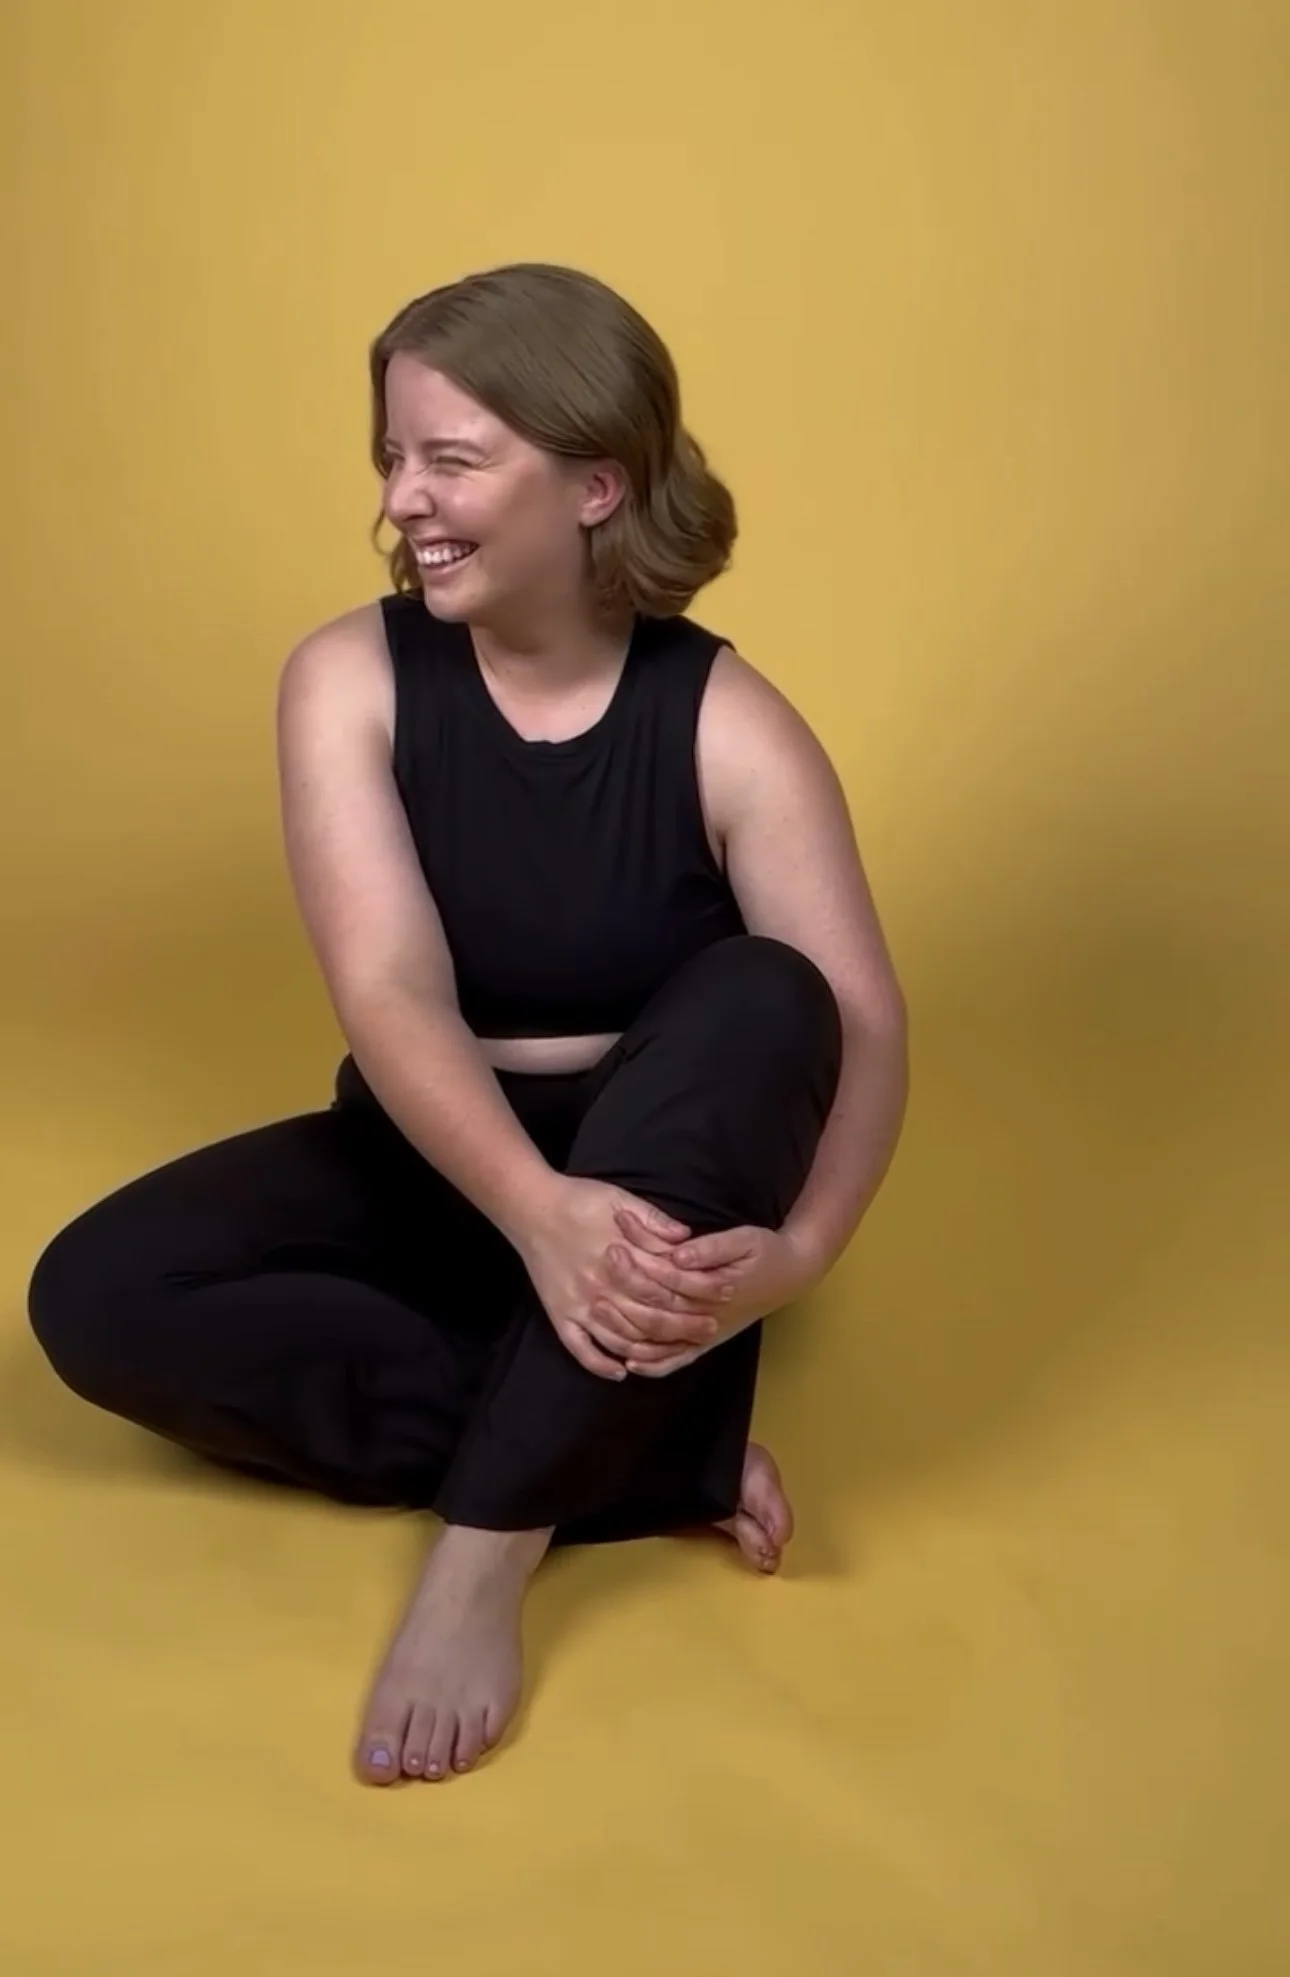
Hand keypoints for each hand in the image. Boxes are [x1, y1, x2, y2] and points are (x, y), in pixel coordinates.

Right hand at [515, 1177, 740, 1380]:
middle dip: (685, 1326)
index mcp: (620, 1258)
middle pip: (651, 1318)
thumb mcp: (620, 1199)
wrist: (530, 1206)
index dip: (698, 1293)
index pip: (667, 1285)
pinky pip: (579, 1349)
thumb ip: (653, 1219)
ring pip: (621, 1339)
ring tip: (677, 1351)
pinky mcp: (559, 1315)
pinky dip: (600, 1364)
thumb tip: (685, 1238)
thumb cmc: (578, 1199)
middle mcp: (601, 1287)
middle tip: (709, 1330)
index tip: (722, 1296)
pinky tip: (620, 1373)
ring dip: (651, 1350)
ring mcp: (579, 1305)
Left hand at [602, 1220, 817, 1378]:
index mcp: (716, 1289)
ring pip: (664, 1343)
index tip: (613, 1244)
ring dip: (629, 1331)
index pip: (670, 1280)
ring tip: (598, 1312)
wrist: (791, 1276)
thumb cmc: (765, 1252)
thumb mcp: (744, 1239)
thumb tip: (677, 1255)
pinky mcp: (707, 1344)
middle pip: (659, 1311)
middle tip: (599, 1275)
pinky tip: (630, 1362)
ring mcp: (707, 1335)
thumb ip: (711, 1248)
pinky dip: (655, 1365)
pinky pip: (678, 1361)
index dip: (639, 1264)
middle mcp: (709, 1318)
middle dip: (625, 1293)